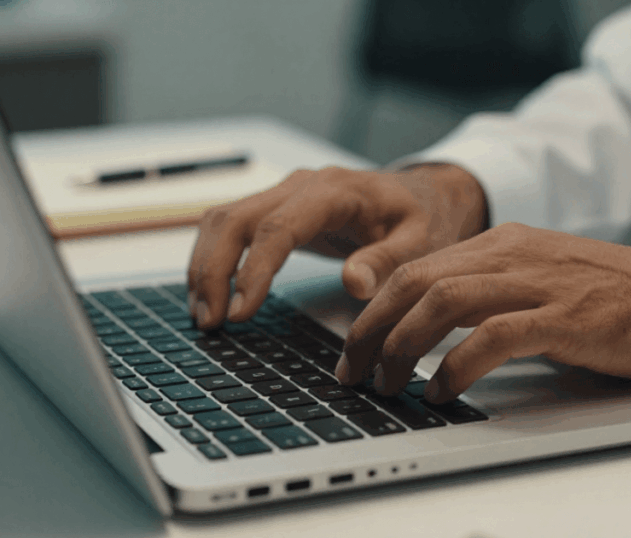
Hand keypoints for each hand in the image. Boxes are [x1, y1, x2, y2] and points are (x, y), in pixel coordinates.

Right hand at [187, 164, 486, 327]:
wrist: (426, 194)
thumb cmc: (424, 218)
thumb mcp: (421, 242)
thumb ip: (387, 261)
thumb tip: (353, 283)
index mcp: (334, 191)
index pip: (278, 228)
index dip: (254, 271)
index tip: (240, 313)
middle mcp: (301, 185)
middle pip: (235, 220)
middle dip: (214, 272)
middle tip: (211, 323)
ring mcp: (285, 193)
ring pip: (223, 221)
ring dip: (205, 267)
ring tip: (205, 316)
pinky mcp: (279, 208)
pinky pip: (232, 227)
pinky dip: (214, 259)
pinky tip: (213, 295)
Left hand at [337, 223, 630, 403]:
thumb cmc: (625, 300)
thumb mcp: (547, 285)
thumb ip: (497, 299)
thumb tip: (443, 338)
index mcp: (505, 244)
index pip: (416, 269)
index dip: (374, 309)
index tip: (354, 346)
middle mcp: (514, 254)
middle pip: (415, 283)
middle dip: (371, 330)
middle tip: (352, 372)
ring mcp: (540, 282)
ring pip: (442, 303)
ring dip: (401, 348)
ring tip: (386, 385)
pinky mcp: (567, 317)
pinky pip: (492, 337)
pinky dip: (455, 366)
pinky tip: (441, 391)